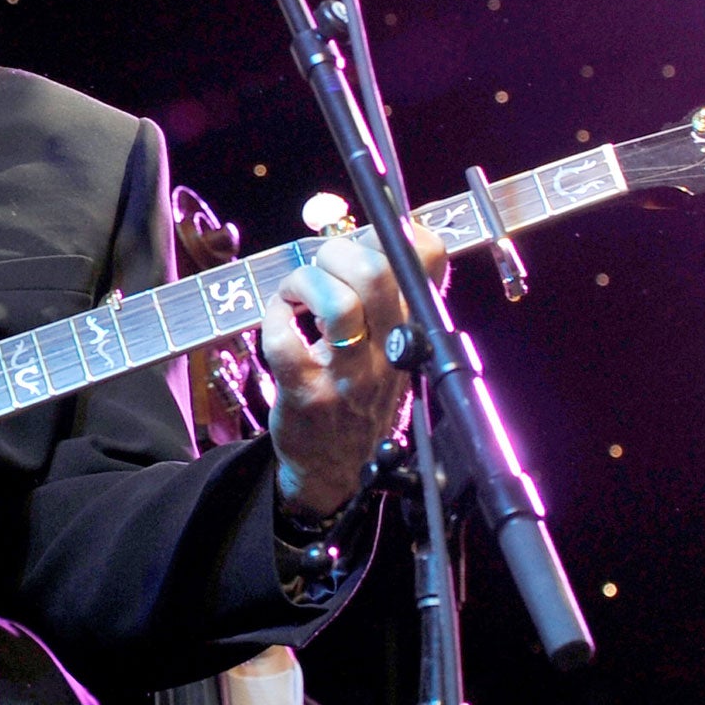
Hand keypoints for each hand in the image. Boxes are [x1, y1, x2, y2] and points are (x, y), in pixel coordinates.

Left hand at [261, 223, 447, 518]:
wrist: (336, 470)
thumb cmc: (357, 396)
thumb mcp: (389, 346)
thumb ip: (385, 296)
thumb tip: (368, 234)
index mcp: (412, 329)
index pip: (430, 261)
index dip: (397, 233)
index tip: (367, 240)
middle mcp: (389, 351)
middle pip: (378, 274)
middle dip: (337, 253)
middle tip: (321, 267)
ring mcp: (349, 377)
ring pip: (337, 306)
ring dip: (304, 284)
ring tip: (296, 295)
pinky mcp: (307, 396)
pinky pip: (286, 343)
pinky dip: (273, 320)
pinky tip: (278, 321)